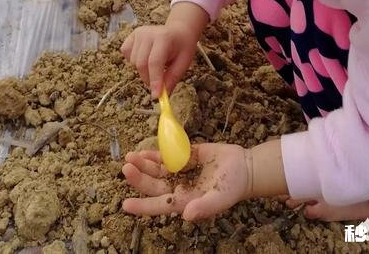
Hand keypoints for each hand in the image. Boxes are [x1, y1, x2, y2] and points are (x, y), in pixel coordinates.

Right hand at [121, 22, 197, 98]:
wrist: (179, 31)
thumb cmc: (182, 47)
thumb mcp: (183, 63)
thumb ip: (172, 78)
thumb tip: (162, 95)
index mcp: (164, 37)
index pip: (155, 62)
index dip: (154, 80)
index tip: (156, 96)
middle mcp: (148, 33)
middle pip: (141, 63)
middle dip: (148, 79)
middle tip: (158, 85)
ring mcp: (138, 33)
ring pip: (133, 62)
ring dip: (142, 71)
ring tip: (155, 67)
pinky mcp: (132, 35)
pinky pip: (126, 53)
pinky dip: (134, 61)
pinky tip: (145, 58)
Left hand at [122, 143, 252, 220]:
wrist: (244, 167)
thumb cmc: (233, 187)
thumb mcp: (220, 198)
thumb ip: (205, 207)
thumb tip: (186, 215)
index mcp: (185, 200)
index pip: (160, 205)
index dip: (142, 206)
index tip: (125, 204)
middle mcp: (179, 187)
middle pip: (154, 185)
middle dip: (139, 178)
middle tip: (126, 168)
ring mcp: (180, 172)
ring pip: (157, 170)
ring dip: (143, 164)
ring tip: (130, 157)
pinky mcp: (184, 157)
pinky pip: (166, 157)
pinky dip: (155, 155)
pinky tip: (144, 152)